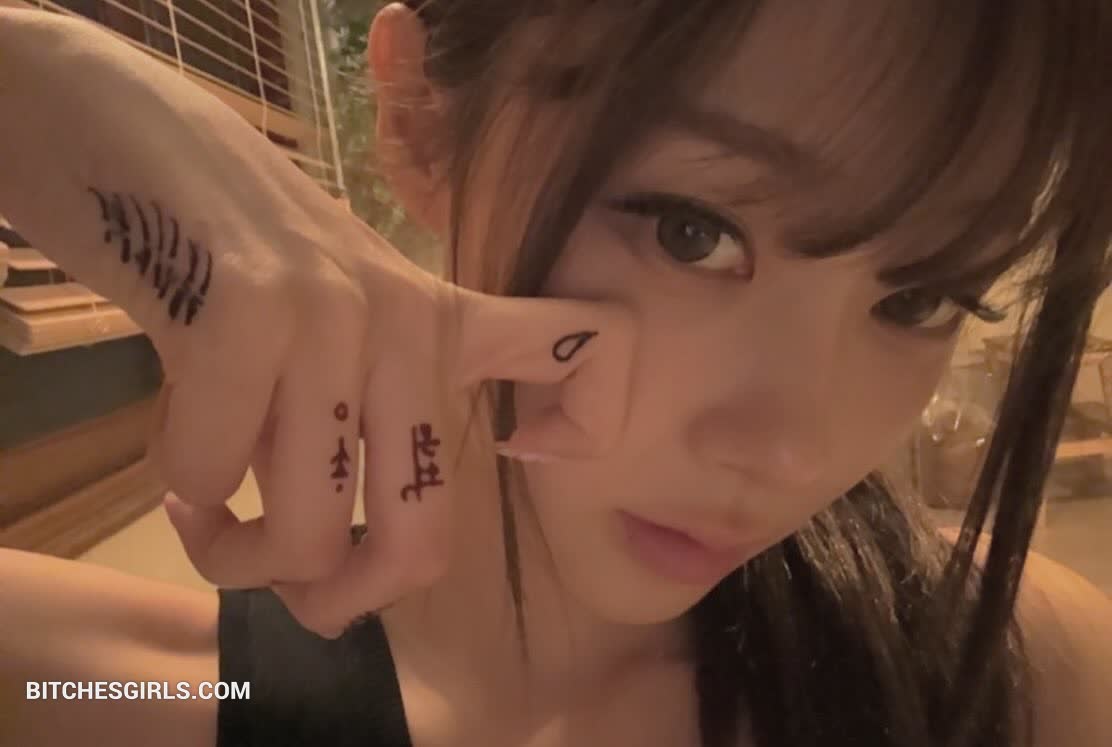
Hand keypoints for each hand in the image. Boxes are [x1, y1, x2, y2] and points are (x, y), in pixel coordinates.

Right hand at [0, 9, 636, 634]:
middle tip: (287, 579)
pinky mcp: (248, 311)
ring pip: (306, 534)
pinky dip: (180, 493)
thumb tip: (334, 577)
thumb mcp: (333, 332)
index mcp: (440, 321)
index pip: (581, 345)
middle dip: (343, 599)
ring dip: (235, 556)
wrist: (135, 144)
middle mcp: (405, 320)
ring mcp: (333, 313)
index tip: (523, 448)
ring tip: (203, 509)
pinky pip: (210, 477)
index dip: (589, 421)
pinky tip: (168, 455)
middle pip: (424, 537)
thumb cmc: (237, 257)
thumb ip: (353, 428)